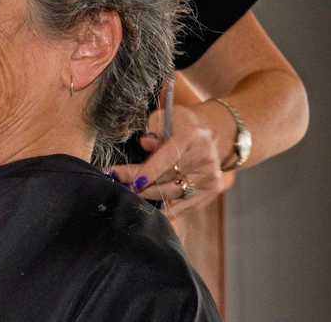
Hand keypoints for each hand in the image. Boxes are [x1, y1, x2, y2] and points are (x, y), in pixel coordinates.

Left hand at [108, 103, 235, 218]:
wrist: (212, 135)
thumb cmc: (181, 125)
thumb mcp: (166, 117)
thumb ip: (154, 129)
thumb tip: (145, 144)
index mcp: (192, 136)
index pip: (166, 158)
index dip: (144, 170)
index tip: (120, 176)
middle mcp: (204, 157)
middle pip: (166, 178)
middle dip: (139, 184)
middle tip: (119, 185)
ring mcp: (210, 175)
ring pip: (172, 194)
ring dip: (149, 196)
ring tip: (131, 195)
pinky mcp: (212, 190)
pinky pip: (185, 206)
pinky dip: (168, 210)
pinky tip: (152, 213)